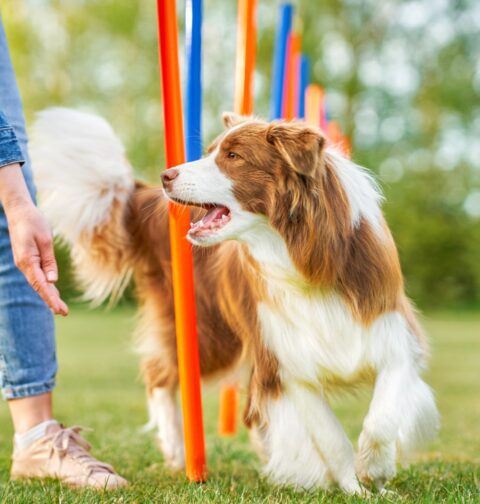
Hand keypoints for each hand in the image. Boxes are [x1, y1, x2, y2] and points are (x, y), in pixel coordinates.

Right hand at [6, 201, 68, 315]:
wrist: (20, 212)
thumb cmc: (33, 222)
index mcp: (27, 261)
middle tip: (64, 312)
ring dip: (49, 295)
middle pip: (39, 287)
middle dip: (51, 300)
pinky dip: (46, 285)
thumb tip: (52, 280)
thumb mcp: (46, 240)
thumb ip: (49, 261)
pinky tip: (54, 293)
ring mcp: (25, 263)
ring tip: (60, 308)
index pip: (40, 284)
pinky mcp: (29, 261)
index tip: (59, 309)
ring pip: (38, 283)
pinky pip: (38, 276)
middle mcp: (24, 265)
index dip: (50, 298)